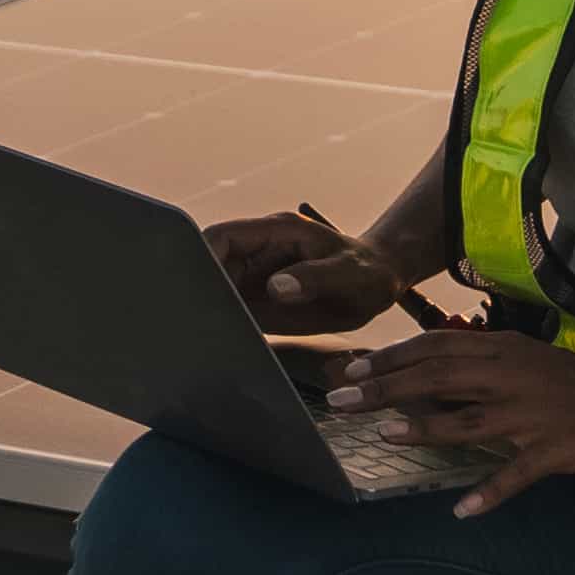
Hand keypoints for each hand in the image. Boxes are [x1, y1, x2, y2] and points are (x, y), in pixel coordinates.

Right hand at [206, 206, 417, 333]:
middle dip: (203, 291)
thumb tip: (276, 287)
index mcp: (276, 232)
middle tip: (206, 320)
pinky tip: (234, 342)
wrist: (377, 286)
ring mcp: (258, 277)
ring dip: (213, 311)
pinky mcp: (260, 302)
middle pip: (210, 266)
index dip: (201, 256)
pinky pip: (233, 312)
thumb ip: (314, 277)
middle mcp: (260, 253)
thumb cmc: (368, 272)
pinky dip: (228, 326)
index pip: (221, 236)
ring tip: (220, 334)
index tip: (197, 287)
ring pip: (217, 292)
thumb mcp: (349, 274)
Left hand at [325, 326, 574, 516]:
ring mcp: (532, 415)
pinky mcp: (554, 450)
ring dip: (423, 430)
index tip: (350, 368)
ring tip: (384, 438)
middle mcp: (511, 377)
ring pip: (468, 421)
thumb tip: (432, 377)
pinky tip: (463, 510)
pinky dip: (489, 493)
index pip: (435, 348)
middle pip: (437, 378)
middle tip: (340, 400)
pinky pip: (516, 475)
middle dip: (385, 388)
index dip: (390, 358)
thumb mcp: (528, 362)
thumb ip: (484, 367)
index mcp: (504, 352)